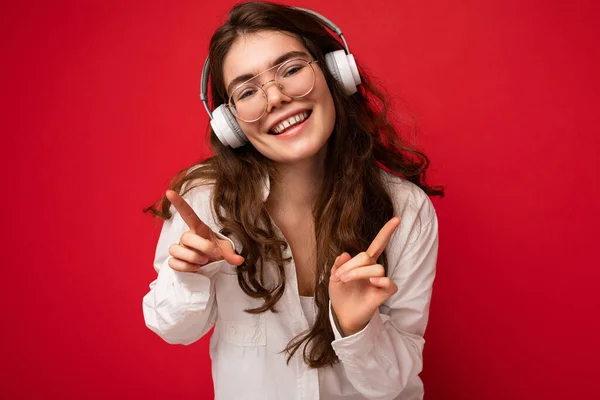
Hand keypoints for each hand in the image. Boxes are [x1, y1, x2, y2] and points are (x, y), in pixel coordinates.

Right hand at [165, 189, 243, 272]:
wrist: (208, 266)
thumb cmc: (215, 252)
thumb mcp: (225, 250)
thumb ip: (231, 254)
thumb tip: (240, 260)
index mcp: (199, 229)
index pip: (188, 214)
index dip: (179, 203)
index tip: (170, 192)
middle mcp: (187, 237)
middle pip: (186, 236)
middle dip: (203, 247)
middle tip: (214, 254)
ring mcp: (179, 248)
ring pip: (176, 250)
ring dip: (193, 258)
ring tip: (203, 261)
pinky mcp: (174, 260)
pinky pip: (173, 263)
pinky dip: (186, 267)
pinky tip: (195, 268)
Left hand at [329, 217, 400, 335]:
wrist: (341, 314)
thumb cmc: (340, 294)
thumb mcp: (334, 277)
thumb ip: (338, 264)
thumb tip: (346, 253)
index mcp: (364, 262)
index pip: (378, 244)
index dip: (387, 231)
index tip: (397, 219)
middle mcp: (374, 269)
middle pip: (367, 256)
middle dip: (351, 265)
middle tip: (339, 277)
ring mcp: (380, 281)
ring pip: (376, 268)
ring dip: (358, 273)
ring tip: (345, 282)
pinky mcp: (384, 293)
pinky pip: (389, 283)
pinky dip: (381, 281)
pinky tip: (372, 282)